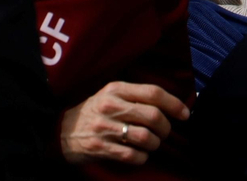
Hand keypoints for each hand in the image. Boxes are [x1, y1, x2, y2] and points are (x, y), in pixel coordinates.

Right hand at [59, 81, 189, 165]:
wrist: (61, 131)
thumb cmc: (94, 112)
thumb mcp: (111, 95)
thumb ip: (136, 96)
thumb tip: (170, 104)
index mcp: (116, 88)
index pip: (154, 93)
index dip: (174, 104)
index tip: (185, 114)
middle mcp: (111, 106)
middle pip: (153, 116)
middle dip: (166, 127)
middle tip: (165, 132)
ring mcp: (105, 127)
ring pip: (146, 137)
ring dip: (155, 144)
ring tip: (151, 144)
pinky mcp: (100, 147)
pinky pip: (133, 156)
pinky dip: (142, 157)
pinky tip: (140, 155)